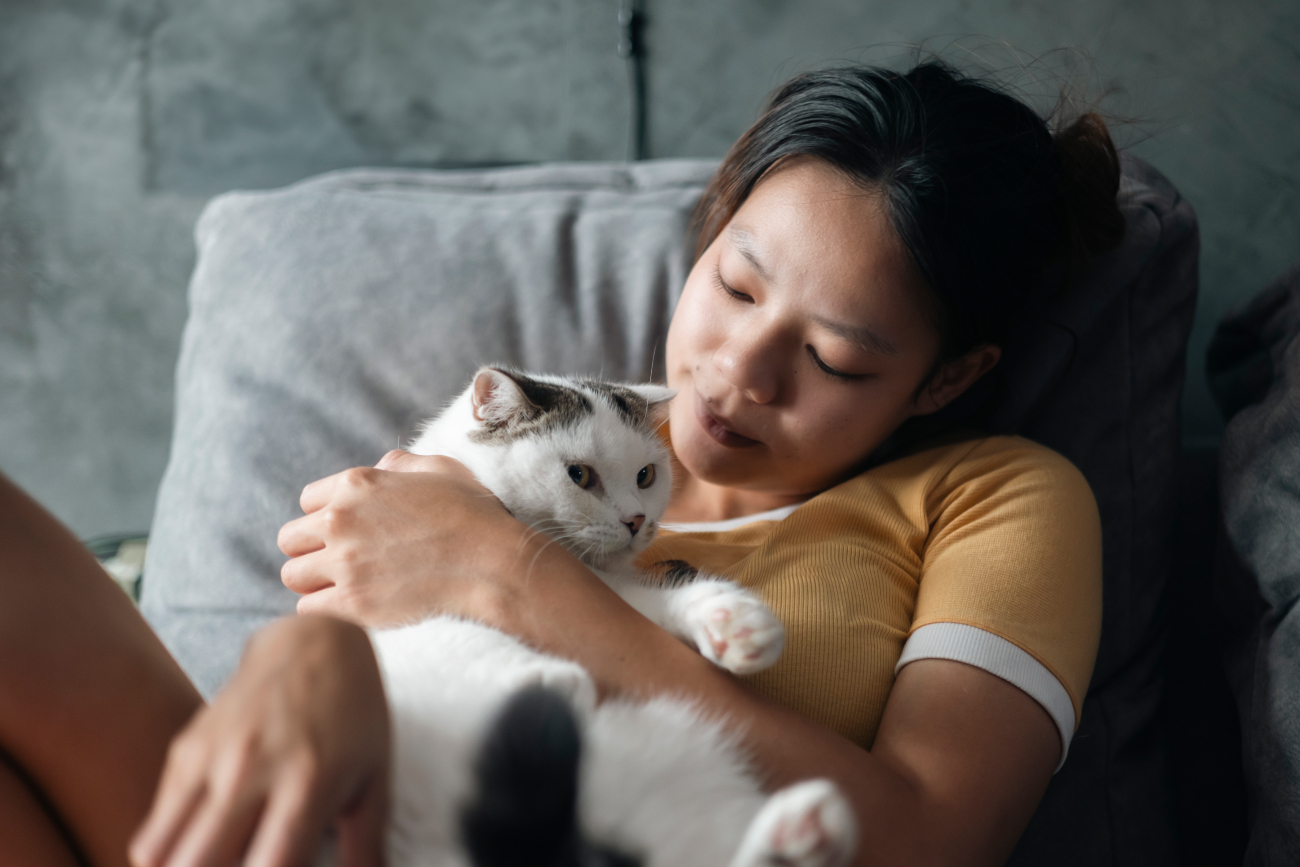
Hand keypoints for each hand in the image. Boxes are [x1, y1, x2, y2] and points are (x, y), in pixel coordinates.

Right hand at [128, 616, 389, 866]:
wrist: (313, 645)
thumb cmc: (353, 717)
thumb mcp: (375, 777)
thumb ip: (368, 844)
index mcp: (307, 784)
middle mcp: (251, 772)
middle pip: (201, 866)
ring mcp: (211, 760)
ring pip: (161, 854)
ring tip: (214, 865)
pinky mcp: (185, 751)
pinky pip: (153, 830)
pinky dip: (165, 854)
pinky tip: (197, 853)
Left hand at [278, 451, 524, 626]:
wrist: (492, 564)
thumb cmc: (473, 514)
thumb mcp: (439, 469)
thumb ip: (400, 464)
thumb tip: (381, 466)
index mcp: (356, 485)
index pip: (307, 501)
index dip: (327, 516)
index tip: (349, 532)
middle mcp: (340, 521)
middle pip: (290, 539)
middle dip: (311, 550)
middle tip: (339, 561)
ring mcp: (344, 564)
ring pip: (293, 576)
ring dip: (314, 582)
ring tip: (342, 587)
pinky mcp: (353, 603)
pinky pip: (307, 610)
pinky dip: (323, 611)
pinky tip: (349, 608)